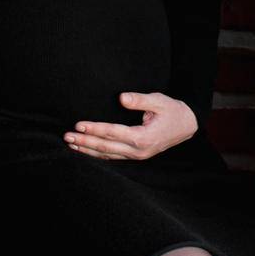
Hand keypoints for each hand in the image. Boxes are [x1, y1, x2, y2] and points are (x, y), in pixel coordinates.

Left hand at [65, 91, 197, 160]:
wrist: (187, 125)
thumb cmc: (172, 111)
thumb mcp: (159, 101)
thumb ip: (139, 100)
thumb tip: (121, 98)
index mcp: (143, 137)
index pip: (113, 133)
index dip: (95, 129)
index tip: (79, 125)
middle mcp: (138, 151)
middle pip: (106, 147)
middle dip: (85, 142)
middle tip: (67, 136)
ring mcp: (137, 156)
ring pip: (107, 155)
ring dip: (87, 150)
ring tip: (70, 144)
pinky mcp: (135, 156)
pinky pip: (113, 157)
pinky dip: (97, 155)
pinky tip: (85, 151)